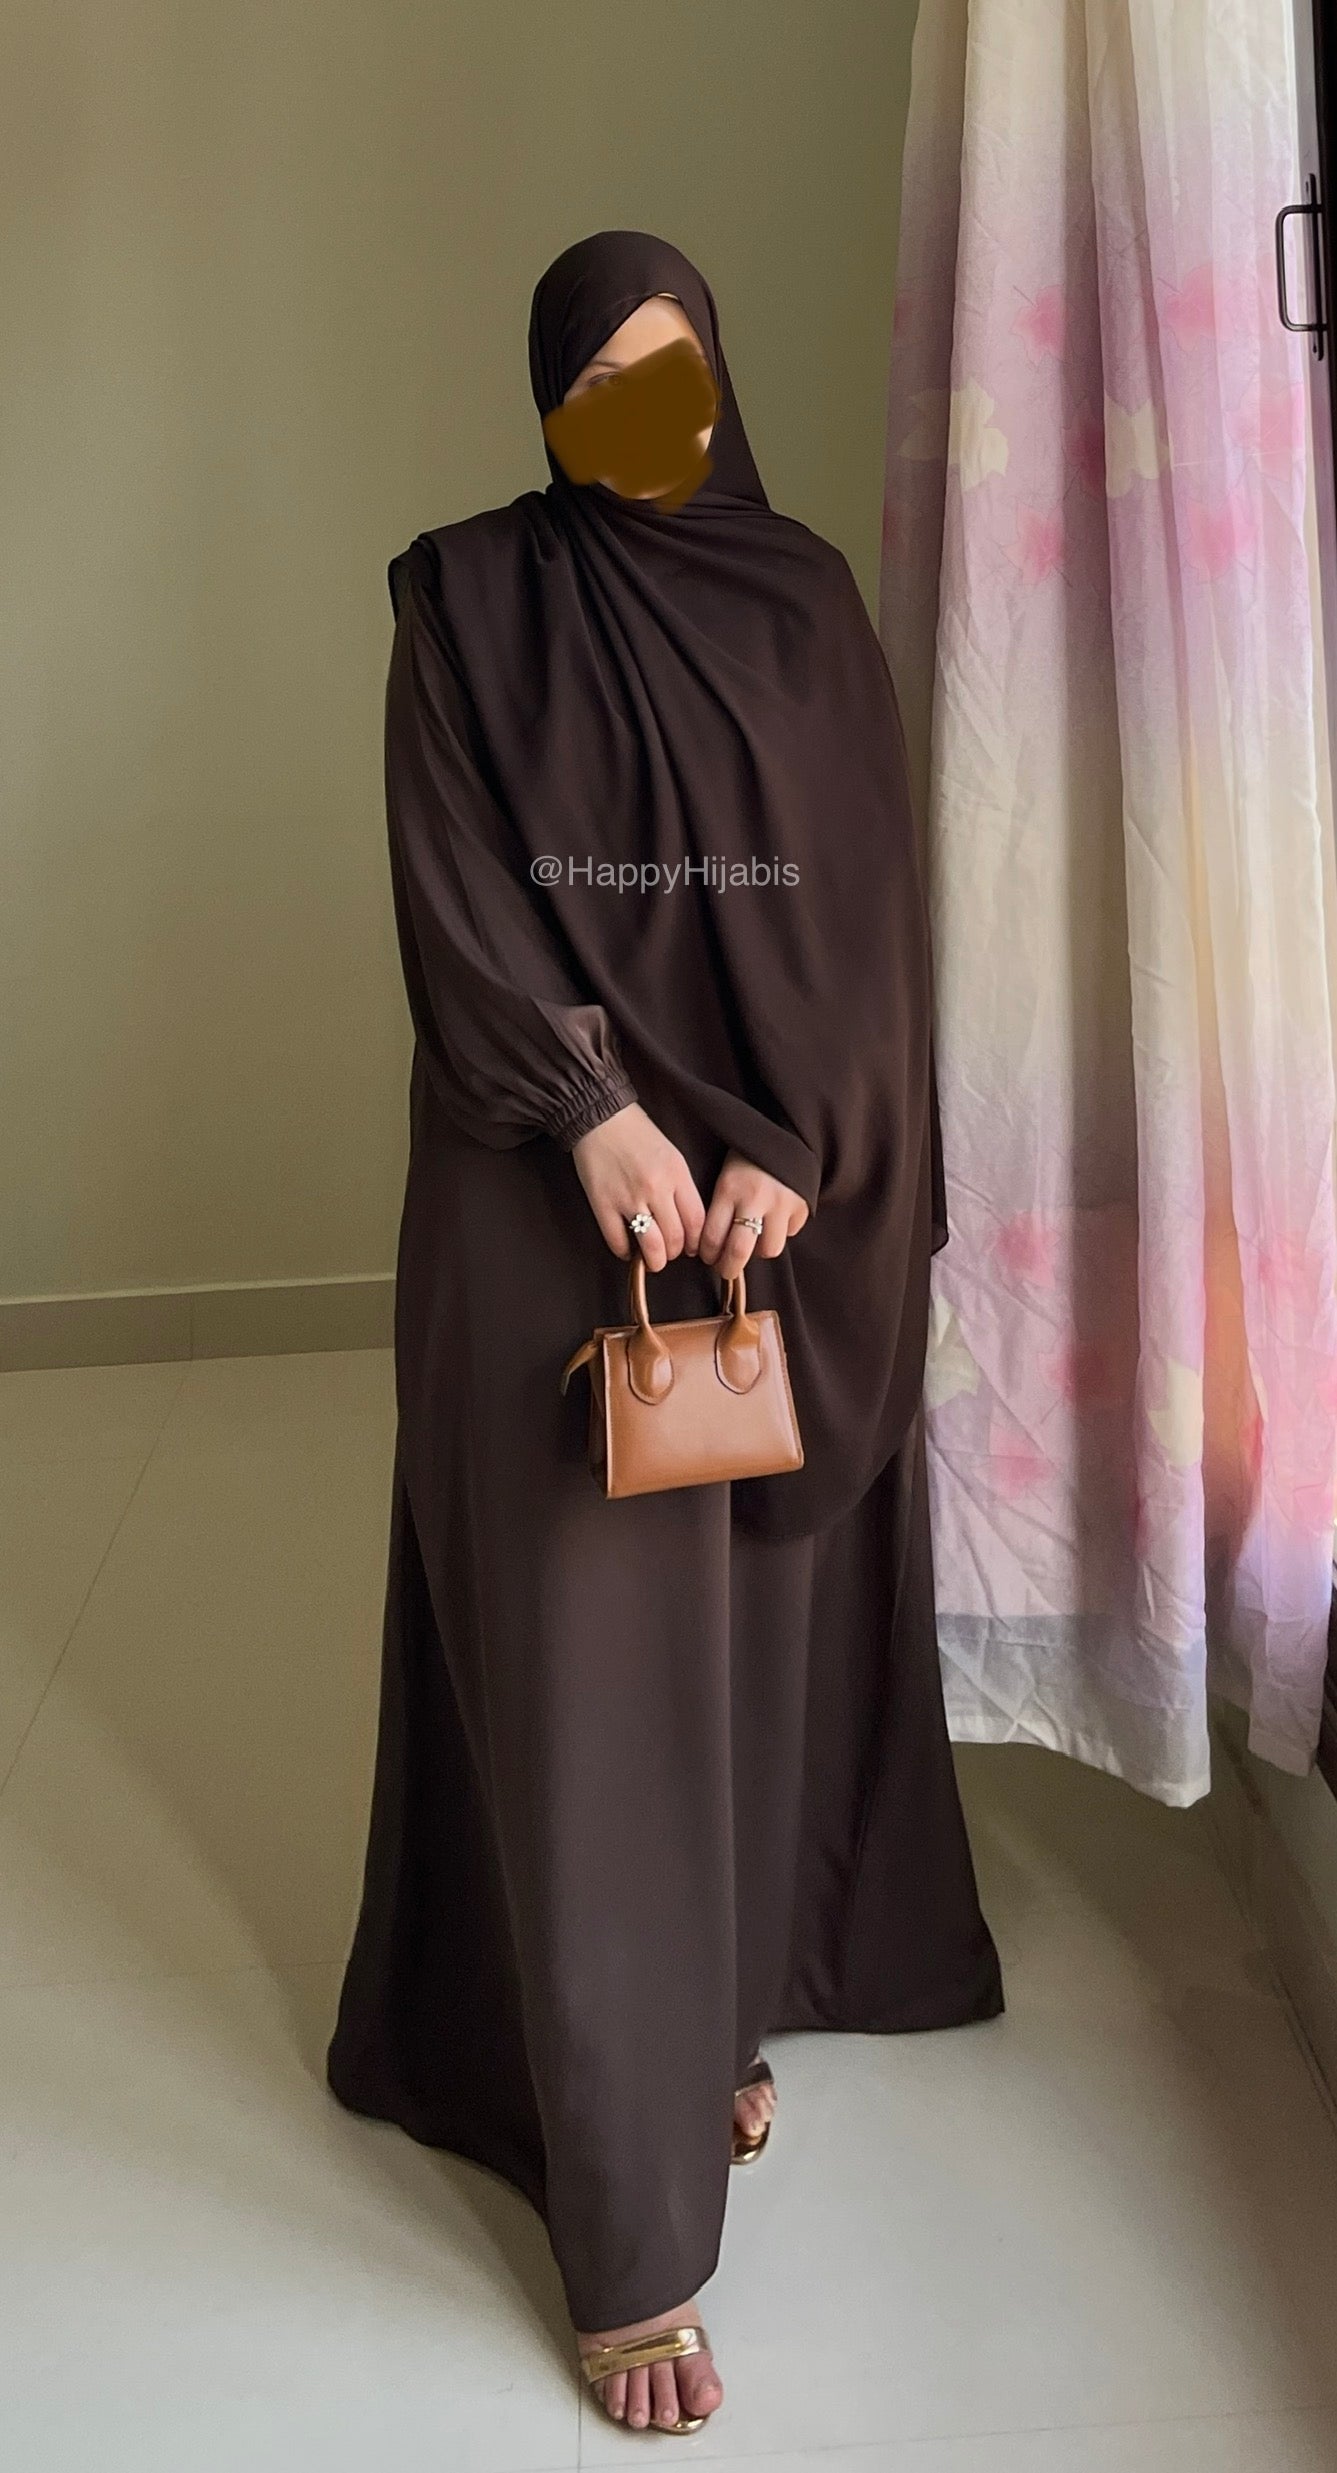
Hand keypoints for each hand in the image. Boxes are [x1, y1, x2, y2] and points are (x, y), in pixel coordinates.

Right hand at [570, 1103, 705, 1270]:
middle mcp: (656, 1189)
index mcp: (676, 1175)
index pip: (695, 1222)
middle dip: (675, 1253)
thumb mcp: (672, 1155)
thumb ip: (681, 1187)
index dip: (696, 1242)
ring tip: (652, 1260)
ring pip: (651, 1247)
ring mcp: (628, 1198)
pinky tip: (627, 1250)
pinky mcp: (602, 1204)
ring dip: (654, 1260)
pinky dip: (625, 1252)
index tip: (691, 1247)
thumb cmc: (638, 1133)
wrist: (600, 1116)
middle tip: (669, 1252)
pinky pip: (618, 1241)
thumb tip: (686, 1222)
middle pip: (675, 1239)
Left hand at [698, 1152, 809, 1280]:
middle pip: (739, 1251)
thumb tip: (712, 1245)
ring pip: (769, 1249)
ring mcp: (782, 1203)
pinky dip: (781, 1231)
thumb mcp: (725, 1174)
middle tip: (725, 1269)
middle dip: (729, 1267)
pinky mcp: (802, 1205)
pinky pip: (790, 1233)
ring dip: (759, 1249)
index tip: (707, 1256)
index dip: (707, 1253)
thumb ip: (719, 1206)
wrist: (784, 1131)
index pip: (712, 1236)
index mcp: (729, 1188)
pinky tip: (774, 1219)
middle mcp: (756, 1197)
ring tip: (754, 1239)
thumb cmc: (747, 1156)